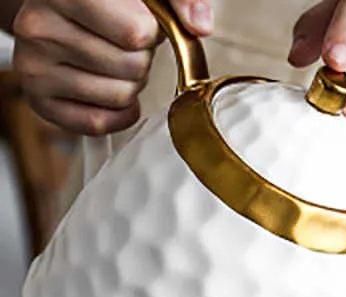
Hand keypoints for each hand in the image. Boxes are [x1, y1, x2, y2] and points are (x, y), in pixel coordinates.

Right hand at [12, 0, 212, 134]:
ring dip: (129, 85)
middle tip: (123, 45)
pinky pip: (98, 123)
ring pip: (120, 96)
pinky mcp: (39, 100)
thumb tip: (200, 25)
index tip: (139, 21)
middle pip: (132, 67)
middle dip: (141, 59)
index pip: (137, 33)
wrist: (54, 11)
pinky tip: (108, 88)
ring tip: (112, 62)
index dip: (150, 32)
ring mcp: (33, 66)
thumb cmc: (107, 2)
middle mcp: (38, 25)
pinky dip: (116, 112)